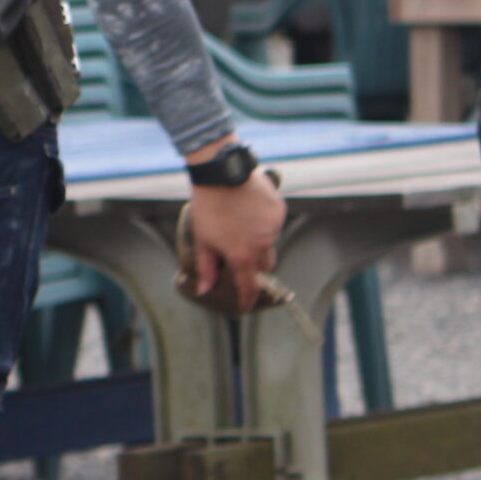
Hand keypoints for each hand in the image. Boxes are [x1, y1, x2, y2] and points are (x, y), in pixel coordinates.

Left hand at [184, 169, 284, 303]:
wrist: (220, 172)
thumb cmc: (208, 207)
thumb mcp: (202, 239)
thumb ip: (206, 268)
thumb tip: (203, 290)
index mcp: (242, 255)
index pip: (248, 286)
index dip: (246, 299)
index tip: (244, 307)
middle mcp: (262, 244)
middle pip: (264, 266)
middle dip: (254, 267)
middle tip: (241, 257)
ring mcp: (273, 227)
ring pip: (269, 243)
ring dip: (258, 241)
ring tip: (240, 225)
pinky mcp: (278, 210)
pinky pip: (273, 223)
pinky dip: (263, 222)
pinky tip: (248, 210)